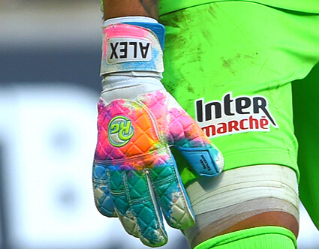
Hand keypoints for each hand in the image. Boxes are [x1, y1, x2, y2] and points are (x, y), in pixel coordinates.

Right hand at [93, 19, 222, 245]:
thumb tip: (218, 168)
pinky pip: (100, 188)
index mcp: (156, 151)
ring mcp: (114, 162)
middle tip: (159, 241)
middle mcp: (133, 161)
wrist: (127, 86)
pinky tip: (115, 214)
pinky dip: (106, 204)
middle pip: (141, 202)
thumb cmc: (159, 105)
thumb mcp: (183, 122)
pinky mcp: (100, 159)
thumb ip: (199, 147)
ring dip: (129, 220)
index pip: (168, 188)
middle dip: (150, 225)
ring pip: (120, 200)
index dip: (176, 208)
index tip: (185, 223)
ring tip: (140, 234)